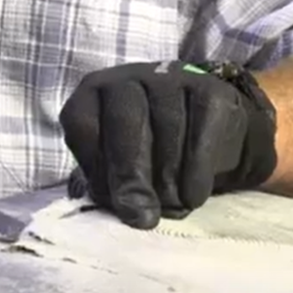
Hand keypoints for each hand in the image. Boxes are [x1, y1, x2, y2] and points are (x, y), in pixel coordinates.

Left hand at [59, 61, 276, 228]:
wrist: (210, 138)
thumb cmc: (152, 154)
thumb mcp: (120, 166)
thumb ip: (112, 184)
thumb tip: (126, 209)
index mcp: (95, 93)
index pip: (82, 122)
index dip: (94, 165)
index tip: (109, 199)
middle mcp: (130, 77)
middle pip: (124, 121)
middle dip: (129, 174)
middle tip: (139, 215)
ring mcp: (172, 78)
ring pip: (167, 126)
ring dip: (167, 177)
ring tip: (171, 207)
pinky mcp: (210, 90)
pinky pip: (202, 130)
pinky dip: (197, 170)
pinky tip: (193, 196)